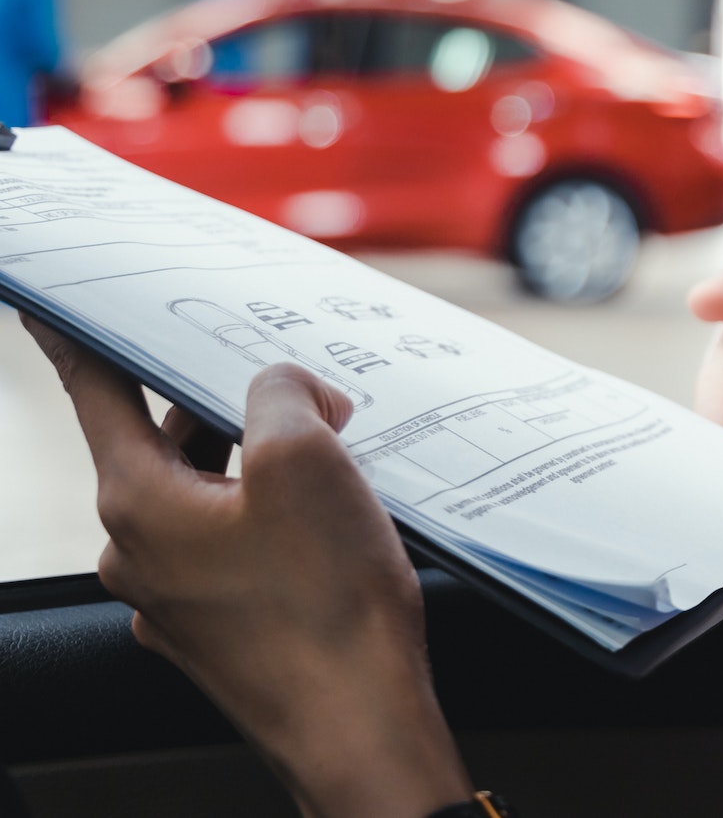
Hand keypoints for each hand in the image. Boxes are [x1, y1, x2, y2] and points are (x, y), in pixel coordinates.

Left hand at [25, 316, 470, 817]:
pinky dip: (276, 520)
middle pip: (168, 443)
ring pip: (208, 497)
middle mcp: (140, 552)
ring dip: (261, 467)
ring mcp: (177, 597)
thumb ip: (281, 395)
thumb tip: (281, 389)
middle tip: (292, 387)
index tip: (52, 311)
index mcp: (139, 502)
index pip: (97, 395)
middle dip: (228, 407)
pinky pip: (237, 547)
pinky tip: (333, 524)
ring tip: (333, 459)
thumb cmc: (326, 604)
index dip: (80, 342)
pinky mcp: (221, 626)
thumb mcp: (307, 461)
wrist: (358, 724)